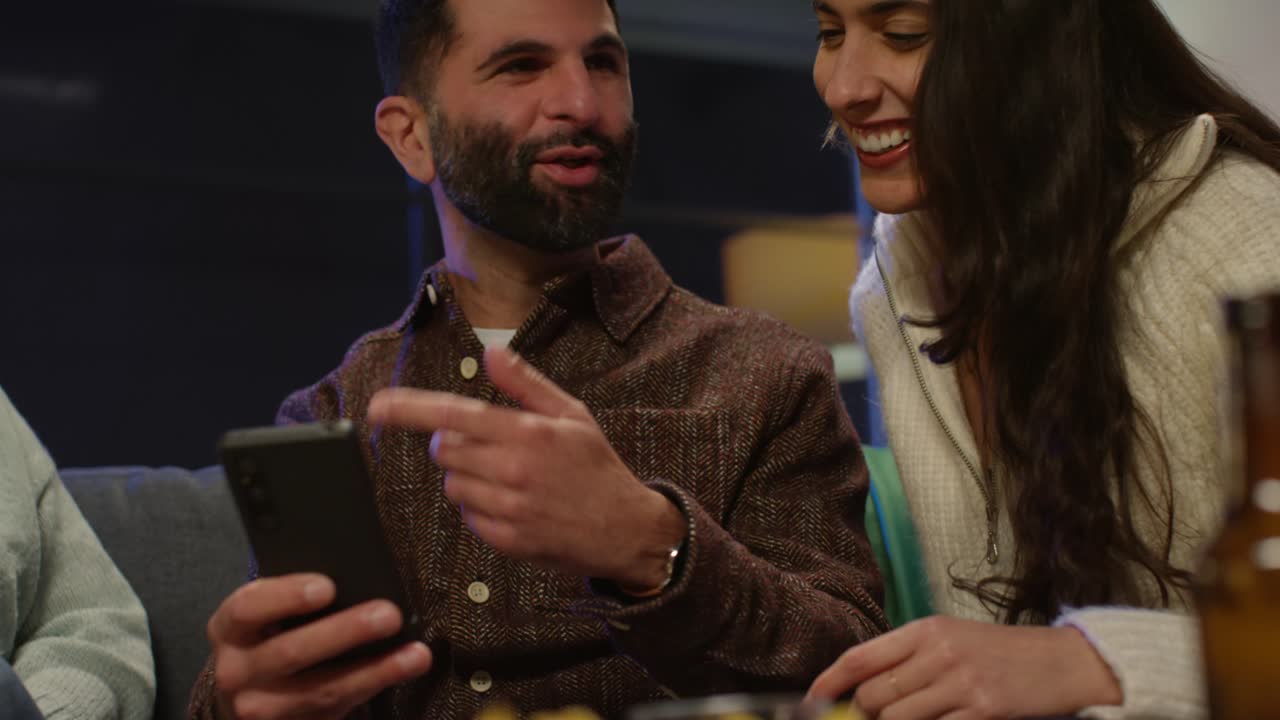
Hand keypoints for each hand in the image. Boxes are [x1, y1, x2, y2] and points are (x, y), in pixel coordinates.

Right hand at [208, 574, 431, 719]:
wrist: (250, 692)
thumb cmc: (270, 634)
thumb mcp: (267, 613)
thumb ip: (294, 596)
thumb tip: (354, 576)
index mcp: (229, 628)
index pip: (248, 608)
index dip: (286, 596)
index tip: (328, 586)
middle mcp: (236, 672)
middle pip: (291, 652)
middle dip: (345, 632)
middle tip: (389, 614)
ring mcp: (260, 709)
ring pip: (322, 691)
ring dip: (375, 671)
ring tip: (415, 654)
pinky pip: (337, 711)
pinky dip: (374, 687)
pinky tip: (402, 670)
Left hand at [367, 346, 684, 589]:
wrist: (625, 529)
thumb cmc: (597, 467)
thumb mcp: (571, 415)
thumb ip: (526, 384)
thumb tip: (492, 353)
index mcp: (528, 433)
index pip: (454, 415)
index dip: (409, 410)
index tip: (377, 406)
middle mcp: (513, 470)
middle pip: (443, 450)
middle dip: (453, 443)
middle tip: (487, 445)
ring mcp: (508, 508)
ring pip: (452, 484)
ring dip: (467, 477)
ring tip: (507, 477)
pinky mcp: (506, 539)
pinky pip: (467, 516)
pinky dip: (479, 507)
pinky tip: (512, 503)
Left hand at [806, 616, 1121, 718]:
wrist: (1063, 662)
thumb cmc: (1001, 653)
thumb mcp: (951, 640)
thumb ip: (908, 659)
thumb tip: (862, 689)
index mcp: (926, 630)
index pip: (861, 657)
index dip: (828, 682)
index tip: (811, 701)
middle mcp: (939, 653)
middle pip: (874, 696)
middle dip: (867, 716)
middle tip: (877, 719)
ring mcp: (962, 683)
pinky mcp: (983, 711)